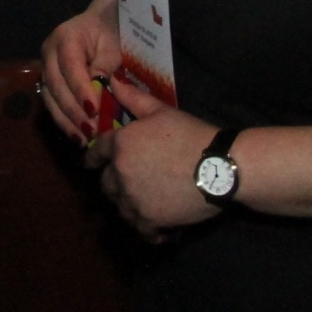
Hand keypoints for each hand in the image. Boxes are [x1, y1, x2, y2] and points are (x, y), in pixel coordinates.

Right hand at [37, 0, 119, 141]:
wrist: (103, 23)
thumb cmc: (112, 33)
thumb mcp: (114, 46)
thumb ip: (105, 66)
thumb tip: (98, 88)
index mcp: (65, 37)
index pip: (70, 66)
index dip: (80, 89)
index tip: (95, 110)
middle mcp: (49, 52)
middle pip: (56, 85)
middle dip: (73, 110)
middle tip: (92, 130)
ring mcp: (46, 68)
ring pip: (50, 98)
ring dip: (67, 121)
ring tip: (84, 140)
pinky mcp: (49, 82)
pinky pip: (53, 104)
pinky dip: (65, 122)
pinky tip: (78, 137)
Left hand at [97, 105, 219, 241]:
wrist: (220, 166)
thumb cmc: (192, 135)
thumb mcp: (162, 111)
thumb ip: (133, 98)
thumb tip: (112, 82)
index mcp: (120, 145)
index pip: (96, 153)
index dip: (93, 159)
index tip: (91, 165)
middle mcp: (120, 173)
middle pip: (106, 184)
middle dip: (115, 183)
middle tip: (130, 184)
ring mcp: (133, 199)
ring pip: (121, 208)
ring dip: (130, 206)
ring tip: (145, 204)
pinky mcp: (149, 220)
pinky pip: (140, 229)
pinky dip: (147, 229)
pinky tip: (157, 228)